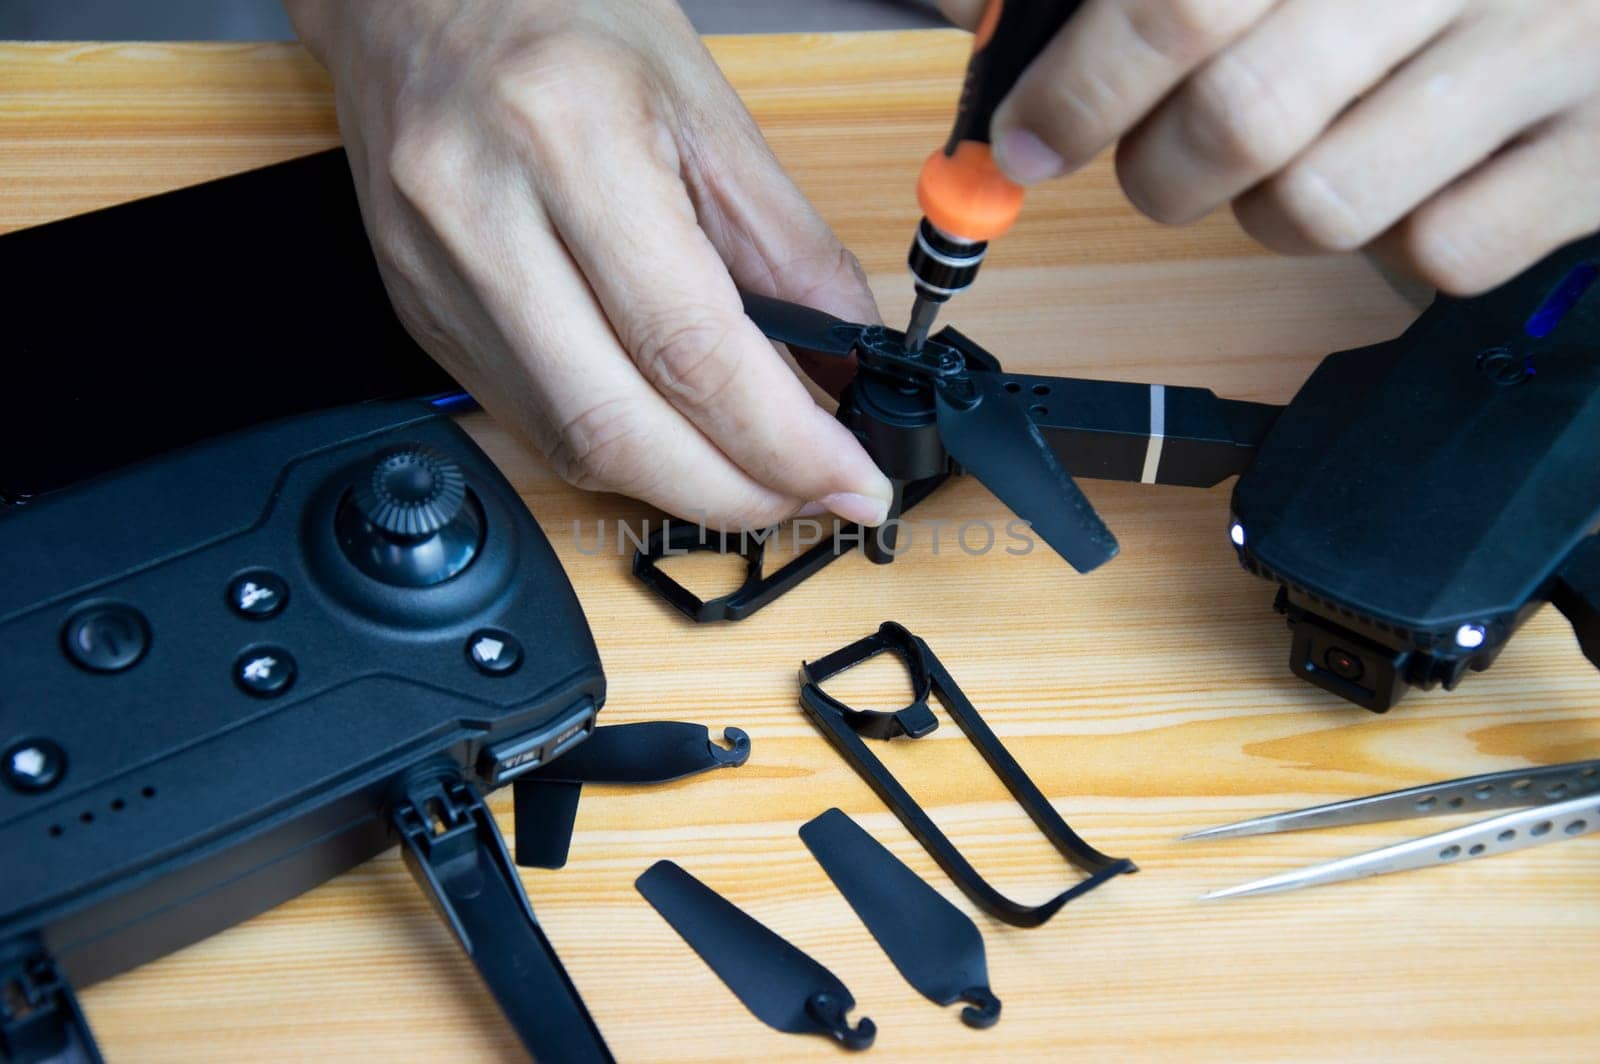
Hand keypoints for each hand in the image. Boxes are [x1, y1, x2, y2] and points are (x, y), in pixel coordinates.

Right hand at [284, 0, 893, 528]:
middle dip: (735, 494)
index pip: (690, 348)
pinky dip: (618, 450)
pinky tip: (672, 436)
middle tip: (812, 496)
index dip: (784, 443)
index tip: (853, 482)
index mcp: (568, 139)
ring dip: (680, 487)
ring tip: (756, 472)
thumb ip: (790, 251)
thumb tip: (849, 367)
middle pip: (616, 428)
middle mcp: (480, 217)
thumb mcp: (708, 110)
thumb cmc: (564, 19)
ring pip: (567, 444)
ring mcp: (435, 277)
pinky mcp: (418, 316)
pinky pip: (528, 422)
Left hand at [941, 0, 1599, 293]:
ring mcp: (1551, 49)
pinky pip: (1437, 255)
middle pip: (1241, 118)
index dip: (1081, 87)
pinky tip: (1412, 175)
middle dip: (1163, 169)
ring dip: (1272, 210)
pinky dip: (1397, 241)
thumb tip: (974, 10)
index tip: (1029, 138)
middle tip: (1162, 163)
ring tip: (1302, 155)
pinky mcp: (1599, 153)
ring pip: (1321, 204)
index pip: (1181, 6)